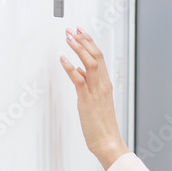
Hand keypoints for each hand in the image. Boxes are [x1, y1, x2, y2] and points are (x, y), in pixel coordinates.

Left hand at [59, 27, 129, 169]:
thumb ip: (88, 84)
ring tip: (68, 38)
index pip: (99, 57)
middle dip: (83, 40)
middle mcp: (102, 84)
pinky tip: (63, 59)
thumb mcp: (95, 100)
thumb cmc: (101, 124)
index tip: (80, 32)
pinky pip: (79, 80)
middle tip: (72, 30)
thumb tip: (79, 71)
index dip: (89, 42)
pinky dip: (71, 68)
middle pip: (96, 55)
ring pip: (90, 63)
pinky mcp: (87, 100)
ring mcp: (96, 91)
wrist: (108, 141)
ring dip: (78, 49)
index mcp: (105, 84)